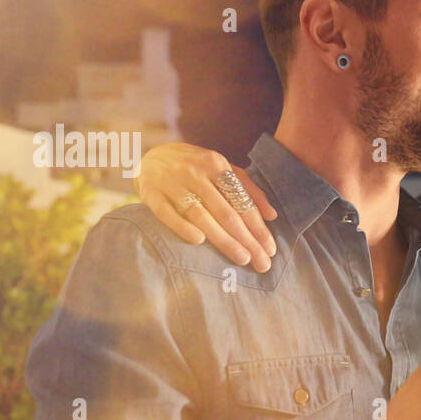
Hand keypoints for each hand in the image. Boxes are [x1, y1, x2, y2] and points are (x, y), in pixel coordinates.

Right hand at [134, 142, 277, 272]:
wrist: (148, 156)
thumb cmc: (194, 167)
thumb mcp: (222, 169)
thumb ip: (248, 189)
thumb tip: (272, 215)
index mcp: (216, 164)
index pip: (242, 201)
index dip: (258, 227)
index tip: (271, 249)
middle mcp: (195, 173)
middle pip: (225, 212)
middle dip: (246, 239)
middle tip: (261, 262)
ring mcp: (171, 183)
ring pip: (200, 215)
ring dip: (222, 239)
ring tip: (241, 258)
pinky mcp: (151, 194)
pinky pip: (167, 213)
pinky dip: (182, 227)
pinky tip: (198, 241)